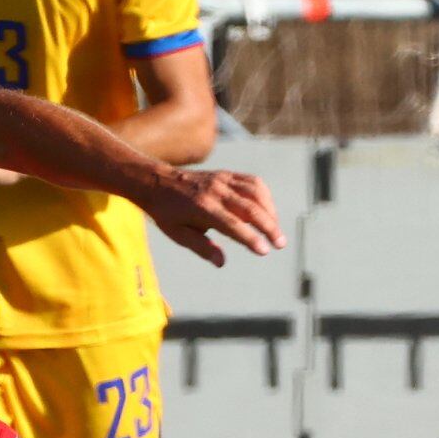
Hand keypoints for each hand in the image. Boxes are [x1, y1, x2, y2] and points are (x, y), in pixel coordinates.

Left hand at [147, 169, 284, 263]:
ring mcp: (223, 180)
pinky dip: (265, 196)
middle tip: (280, 244)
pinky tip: (267, 210)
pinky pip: (253, 182)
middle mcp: (215, 191)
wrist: (157, 182)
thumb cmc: (167, 212)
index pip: (232, 225)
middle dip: (269, 226)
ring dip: (270, 211)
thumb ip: (201, 247)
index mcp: (202, 208)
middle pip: (250, 208)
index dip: (250, 238)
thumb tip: (222, 262)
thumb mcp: (177, 233)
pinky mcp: (227, 174)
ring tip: (275, 230)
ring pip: (256, 192)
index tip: (264, 251)